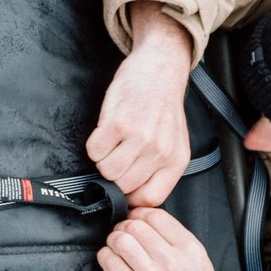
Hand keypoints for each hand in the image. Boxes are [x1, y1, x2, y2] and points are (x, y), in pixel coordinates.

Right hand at [86, 1, 194, 206]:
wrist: (159, 71)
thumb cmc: (162, 107)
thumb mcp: (174, 142)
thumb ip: (159, 170)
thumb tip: (134, 196)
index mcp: (176, 160)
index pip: (150, 199)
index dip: (131, 198)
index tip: (123, 188)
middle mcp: (160, 151)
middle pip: (123, 186)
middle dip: (115, 175)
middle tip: (118, 155)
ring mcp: (139, 137)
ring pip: (106, 171)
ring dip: (103, 159)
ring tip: (112, 142)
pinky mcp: (117, 123)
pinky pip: (94, 150)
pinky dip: (94, 144)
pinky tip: (106, 131)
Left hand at [94, 207, 234, 270]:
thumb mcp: (198, 261)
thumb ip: (175, 239)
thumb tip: (143, 218)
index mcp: (190, 249)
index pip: (155, 215)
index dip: (139, 214)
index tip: (134, 220)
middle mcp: (171, 261)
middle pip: (134, 226)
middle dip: (124, 227)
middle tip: (123, 235)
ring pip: (120, 241)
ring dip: (113, 241)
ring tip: (117, 248)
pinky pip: (109, 263)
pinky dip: (105, 257)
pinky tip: (112, 261)